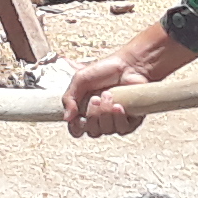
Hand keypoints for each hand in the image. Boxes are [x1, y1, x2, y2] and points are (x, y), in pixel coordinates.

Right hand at [60, 25, 195, 135]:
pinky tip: (119, 105)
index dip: (77, 128)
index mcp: (85, 110)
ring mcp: (115, 121)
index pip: (77, 130)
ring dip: (106, 113)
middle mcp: (99, 118)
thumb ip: (69, 98)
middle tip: (96, 98)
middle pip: (92, 132)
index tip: (79, 117)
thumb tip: (67, 118)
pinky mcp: (130, 121)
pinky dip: (119, 118)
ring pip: (107, 131)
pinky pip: (123, 129)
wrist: (128, 65)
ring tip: (109, 95)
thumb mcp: (80, 79)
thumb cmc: (105, 70)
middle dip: (93, 115)